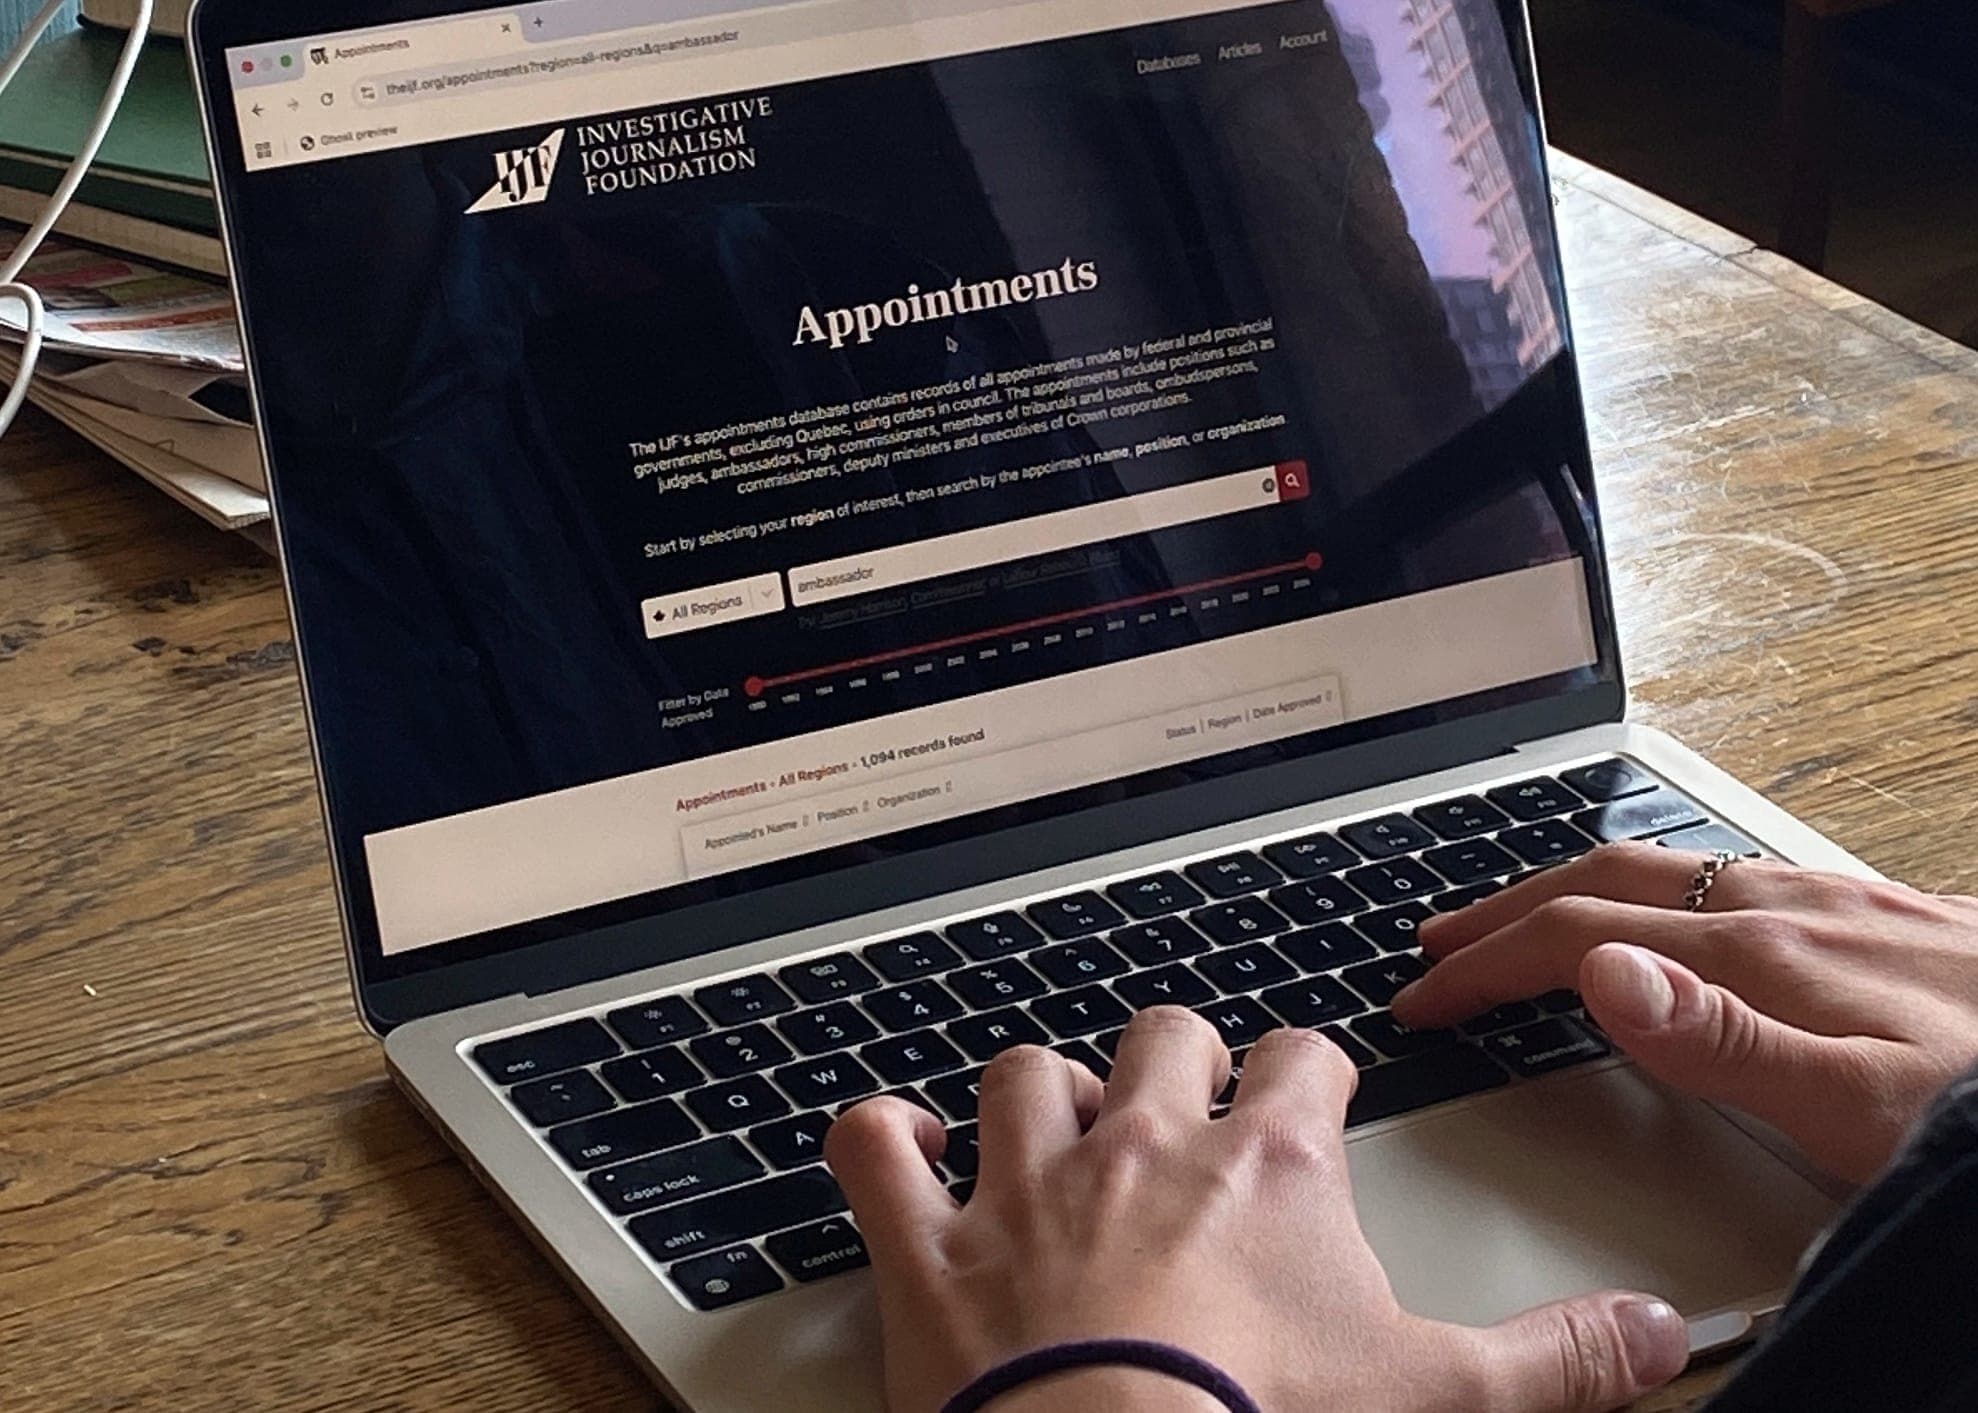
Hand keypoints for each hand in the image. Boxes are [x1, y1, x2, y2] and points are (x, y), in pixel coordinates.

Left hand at [826, 1009, 1687, 1412]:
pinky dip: (879, 1140)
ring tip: (1054, 1122)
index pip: (1301, 1062)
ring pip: (1023, 1075)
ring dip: (1036, 1093)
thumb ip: (1560, 1358)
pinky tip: (897, 1144)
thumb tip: (1659, 1333)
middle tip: (1185, 1104)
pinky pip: (877, 1152)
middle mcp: (1139, 1150)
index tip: (1308, 1091)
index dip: (1307, 1072)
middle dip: (1176, 1062)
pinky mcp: (931, 1250)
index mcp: (1264, 1168)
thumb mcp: (1443, 1398)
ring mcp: (1024, 1189)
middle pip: (1162, 1039)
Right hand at [1392, 842, 1977, 1183]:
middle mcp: (1784, 908)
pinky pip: (1723, 875)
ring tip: (1524, 920)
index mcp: (1759, 953)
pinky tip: (1674, 913)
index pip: (1576, 938)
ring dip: (1570, 892)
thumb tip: (1598, 972)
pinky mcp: (1869, 909)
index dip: (1485, 967)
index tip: (1426, 997)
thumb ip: (1721, 1043)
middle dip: (1503, 910)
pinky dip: (1650, 889)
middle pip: (1602, 882)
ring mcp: (1827, 901)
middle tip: (1439, 942)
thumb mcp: (1857, 1105)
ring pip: (1660, 871)